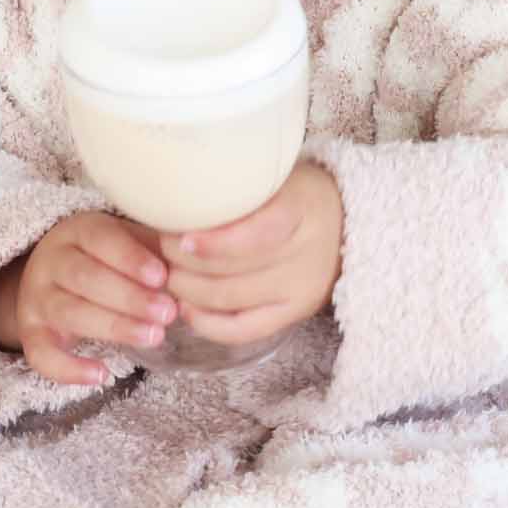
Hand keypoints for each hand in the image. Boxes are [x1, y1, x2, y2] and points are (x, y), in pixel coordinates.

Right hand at [14, 210, 178, 384]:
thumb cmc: (107, 257)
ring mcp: (37, 298)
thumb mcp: (129, 241)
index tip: (162, 277)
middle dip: (129, 297)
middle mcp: (51, 261)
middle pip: (85, 277)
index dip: (130, 258)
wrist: (53, 274)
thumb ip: (157, 247)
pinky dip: (68, 369)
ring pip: (69, 312)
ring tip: (154, 337)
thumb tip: (198, 255)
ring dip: (113, 327)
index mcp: (78, 230)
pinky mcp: (30, 333)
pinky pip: (40, 354)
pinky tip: (102, 375)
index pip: (101, 239)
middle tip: (168, 313)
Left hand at [152, 159, 343, 347]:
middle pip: (234, 271)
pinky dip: (207, 323)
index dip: (215, 242)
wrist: (345, 225)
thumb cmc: (297, 195)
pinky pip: (243, 330)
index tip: (182, 236)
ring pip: (231, 300)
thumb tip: (175, 195)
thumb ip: (235, 188)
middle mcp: (304, 256)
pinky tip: (187, 307)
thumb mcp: (275, 177)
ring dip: (189, 290)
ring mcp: (300, 291)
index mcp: (301, 211)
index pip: (258, 234)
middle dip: (186, 263)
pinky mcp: (292, 316)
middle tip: (162, 247)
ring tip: (168, 273)